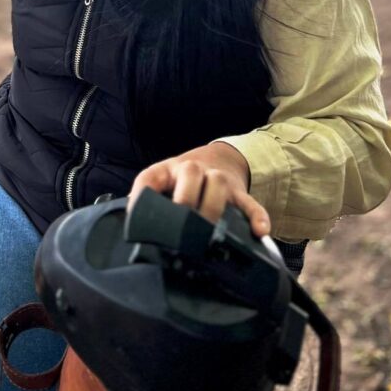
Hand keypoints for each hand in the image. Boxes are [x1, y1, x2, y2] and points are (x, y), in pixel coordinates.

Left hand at [127, 141, 270, 237]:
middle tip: (182, 225)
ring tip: (209, 231)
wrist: (217, 159)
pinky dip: (256, 217)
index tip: (137, 215)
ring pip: (219, 183)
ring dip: (213, 207)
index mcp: (167, 170)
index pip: (149, 177)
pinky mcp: (239, 194)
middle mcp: (192, 170)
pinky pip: (251, 203)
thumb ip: (148, 202)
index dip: (141, 195)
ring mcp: (218, 180)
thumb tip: (131, 225)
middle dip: (185, 199)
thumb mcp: (162, 184)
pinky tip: (259, 231)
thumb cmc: (183, 181)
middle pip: (190, 174)